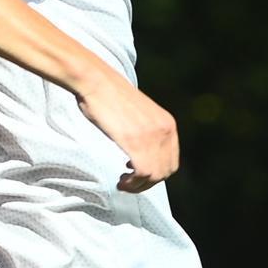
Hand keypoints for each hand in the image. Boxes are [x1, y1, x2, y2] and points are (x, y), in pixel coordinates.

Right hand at [72, 69, 177, 191]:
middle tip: (130, 183)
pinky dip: (134, 184)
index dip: (156, 173)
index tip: (138, 174)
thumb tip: (141, 148)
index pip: (171, 161)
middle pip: (166, 171)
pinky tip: (122, 182)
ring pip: (155, 176)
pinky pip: (144, 173)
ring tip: (124, 184)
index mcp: (168, 124)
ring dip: (139, 186)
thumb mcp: (138, 113)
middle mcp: (165, 131)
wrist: (96, 82)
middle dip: (148, 183)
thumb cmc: (109, 96)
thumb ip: (146, 129)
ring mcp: (152, 137)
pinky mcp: (136, 142)